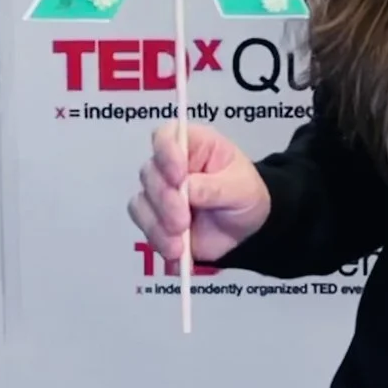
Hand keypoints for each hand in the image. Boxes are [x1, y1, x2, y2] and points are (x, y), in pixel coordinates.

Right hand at [129, 121, 270, 264]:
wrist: (245, 228)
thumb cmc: (245, 194)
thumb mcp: (242, 188)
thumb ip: (216, 187)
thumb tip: (188, 189)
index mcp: (194, 145)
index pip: (166, 135)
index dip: (166, 153)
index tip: (179, 177)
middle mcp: (170, 165)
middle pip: (149, 173)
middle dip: (164, 200)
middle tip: (182, 221)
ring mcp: (160, 192)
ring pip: (141, 203)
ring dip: (158, 225)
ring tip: (179, 244)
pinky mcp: (156, 218)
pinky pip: (144, 227)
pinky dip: (158, 241)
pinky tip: (176, 252)